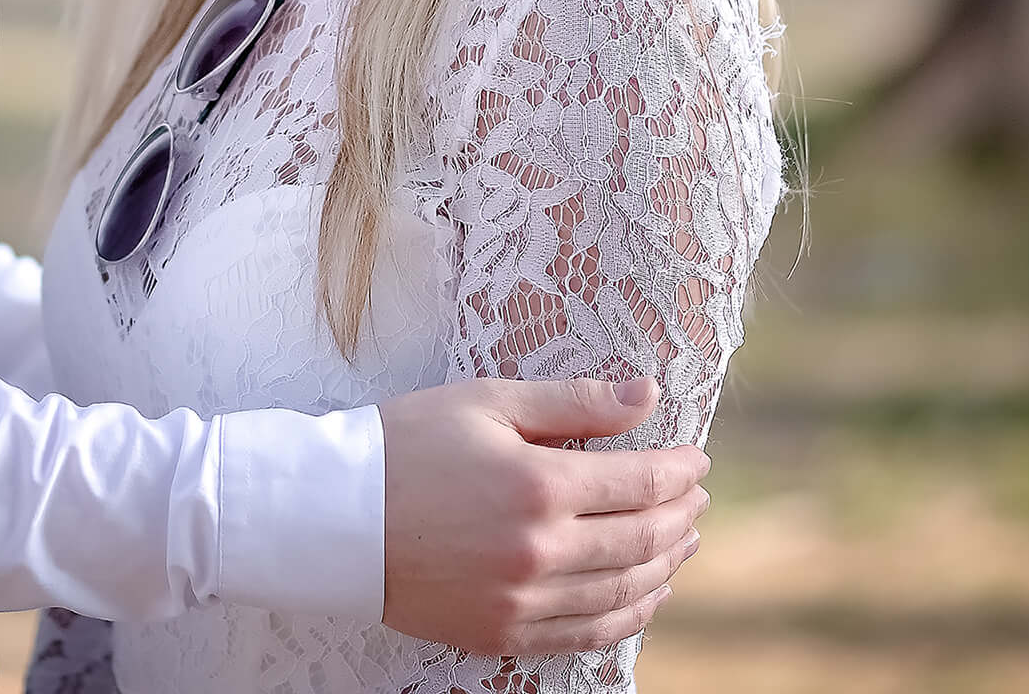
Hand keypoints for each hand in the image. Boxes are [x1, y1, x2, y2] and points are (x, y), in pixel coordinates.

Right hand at [375, 375, 707, 655]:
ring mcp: (521, 601)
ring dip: (665, 566)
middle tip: (695, 498)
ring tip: (682, 543)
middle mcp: (539, 552)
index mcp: (539, 486)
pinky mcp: (501, 632)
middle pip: (641, 540)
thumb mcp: (487, 401)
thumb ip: (574, 402)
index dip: (679, 472)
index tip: (696, 460)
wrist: (332, 515)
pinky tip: (643, 594)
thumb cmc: (405, 444)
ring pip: (623, 592)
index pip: (640, 483)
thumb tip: (647, 394)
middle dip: (680, 516)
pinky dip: (627, 616)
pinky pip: (587, 634)